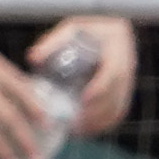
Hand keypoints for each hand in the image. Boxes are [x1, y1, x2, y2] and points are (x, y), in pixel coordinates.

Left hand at [31, 14, 136, 136]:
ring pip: (117, 108)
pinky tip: (84, 130)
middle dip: (95, 112)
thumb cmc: (88, 29)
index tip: (84, 99)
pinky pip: (117, 113)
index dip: (100, 88)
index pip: (113, 72)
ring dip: (98, 122)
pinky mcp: (123, 92)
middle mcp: (127, 67)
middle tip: (73, 123)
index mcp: (116, 49)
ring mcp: (127, 81)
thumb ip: (52, 43)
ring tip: (75, 130)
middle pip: (115, 96)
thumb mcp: (70, 30)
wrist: (109, 29)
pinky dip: (102, 124)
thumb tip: (32, 59)